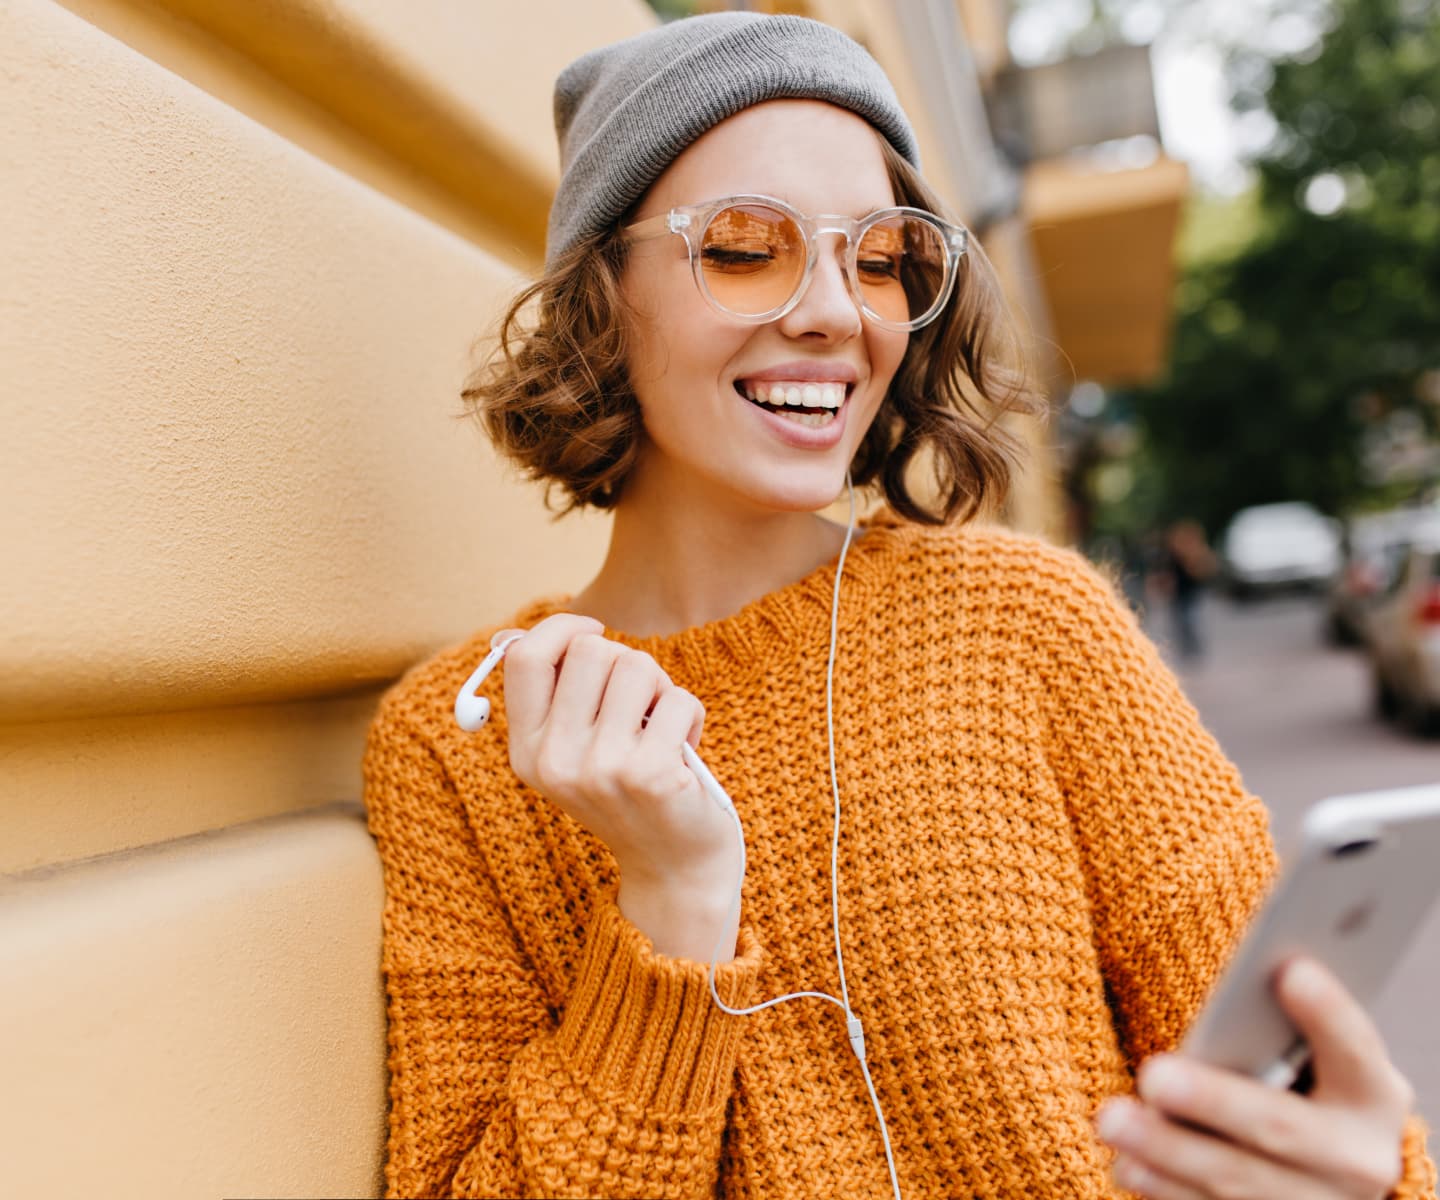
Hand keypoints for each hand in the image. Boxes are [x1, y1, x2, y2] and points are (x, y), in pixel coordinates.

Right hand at [501, 614, 741, 960]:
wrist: (673, 868)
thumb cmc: (628, 792)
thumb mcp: (571, 752)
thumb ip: (550, 697)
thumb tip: (513, 633)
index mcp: (526, 751)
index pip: (524, 657)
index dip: (562, 627)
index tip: (593, 629)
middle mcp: (555, 761)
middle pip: (590, 650)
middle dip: (626, 661)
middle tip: (639, 702)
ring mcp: (603, 769)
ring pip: (637, 665)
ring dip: (660, 688)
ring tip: (660, 729)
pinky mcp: (652, 774)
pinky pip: (679, 699)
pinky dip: (690, 716)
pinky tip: (683, 752)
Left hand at [1095, 957, 1412, 1198]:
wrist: (1320, 1170)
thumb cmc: (1299, 1086)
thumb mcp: (1309, 1059)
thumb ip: (1279, 1029)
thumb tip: (1236, 990)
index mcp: (1373, 1097)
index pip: (1356, 1050)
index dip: (1328, 1013)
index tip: (1291, 971)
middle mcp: (1356, 1160)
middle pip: (1280, 1127)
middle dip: (1212, 1100)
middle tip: (1153, 1076)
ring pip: (1239, 1182)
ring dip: (1169, 1151)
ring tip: (1113, 1122)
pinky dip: (1167, 1190)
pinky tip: (1128, 1166)